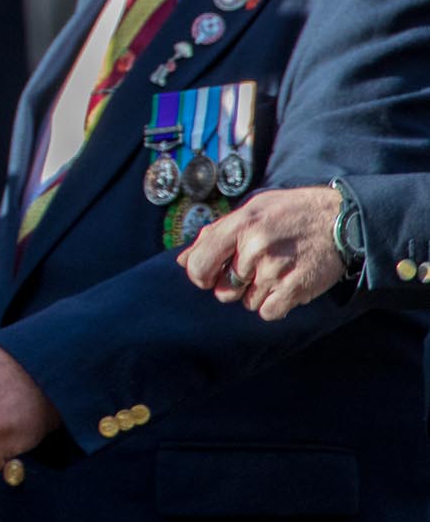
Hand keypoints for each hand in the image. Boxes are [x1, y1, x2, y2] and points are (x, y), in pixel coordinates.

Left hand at [178, 185, 344, 320]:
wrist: (340, 218)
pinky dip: (273, 305)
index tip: (208, 276)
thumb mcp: (250, 209)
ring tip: (272, 273)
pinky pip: (268, 312)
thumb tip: (182, 260)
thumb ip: (214, 233)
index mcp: (239, 225)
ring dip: (254, 294)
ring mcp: (275, 269)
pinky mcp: (296, 288)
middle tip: (248, 272)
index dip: (199, 275)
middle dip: (231, 285)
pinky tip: (283, 287)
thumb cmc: (289, 212)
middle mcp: (254, 248)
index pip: (199, 263)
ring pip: (246, 302)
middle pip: (223, 289)